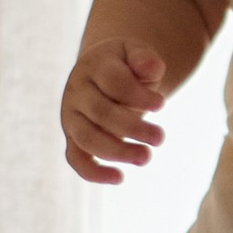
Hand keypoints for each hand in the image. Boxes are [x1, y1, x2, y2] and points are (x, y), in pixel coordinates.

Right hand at [61, 35, 168, 183]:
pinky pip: (76, 158)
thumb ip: (144, 59)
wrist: (103, 73)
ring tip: (146, 157)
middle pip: (101, 113)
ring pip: (87, 138)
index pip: (114, 82)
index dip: (138, 95)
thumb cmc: (126, 66)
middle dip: (133, 127)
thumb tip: (152, 67)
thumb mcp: (136, 54)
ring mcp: (71, 116)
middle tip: (160, 138)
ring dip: (118, 151)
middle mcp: (77, 91)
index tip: (162, 104)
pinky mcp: (72, 138)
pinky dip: (94, 173)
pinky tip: (119, 178)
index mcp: (94, 65)